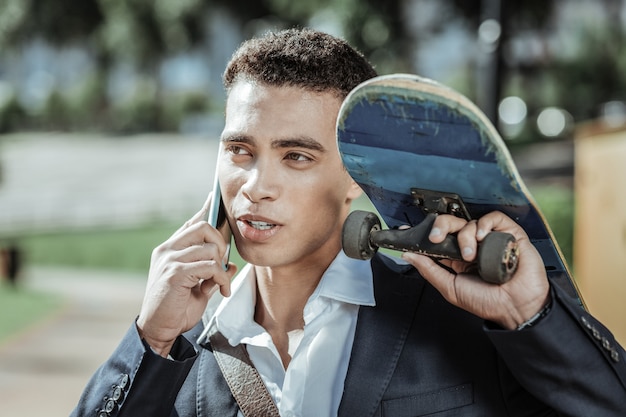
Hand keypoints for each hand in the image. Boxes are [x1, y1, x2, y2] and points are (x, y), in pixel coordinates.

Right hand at [136, 193, 236, 355]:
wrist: (158, 330)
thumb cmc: (176, 310)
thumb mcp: (198, 289)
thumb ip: (212, 275)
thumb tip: (232, 266)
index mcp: (170, 250)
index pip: (190, 223)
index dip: (205, 210)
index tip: (215, 198)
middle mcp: (167, 250)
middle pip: (203, 227)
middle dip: (221, 242)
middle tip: (223, 263)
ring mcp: (169, 260)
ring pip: (210, 248)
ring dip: (222, 267)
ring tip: (221, 284)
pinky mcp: (175, 273)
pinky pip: (210, 267)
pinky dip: (222, 279)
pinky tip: (222, 291)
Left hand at [402, 211, 549, 329]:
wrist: (516, 308)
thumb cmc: (488, 302)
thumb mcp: (451, 288)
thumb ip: (430, 270)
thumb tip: (409, 256)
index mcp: (457, 258)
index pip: (438, 238)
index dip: (424, 232)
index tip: (407, 230)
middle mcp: (472, 246)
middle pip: (450, 224)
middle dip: (439, 227)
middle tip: (435, 239)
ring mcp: (490, 239)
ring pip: (469, 223)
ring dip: (465, 237)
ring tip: (471, 256)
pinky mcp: (508, 234)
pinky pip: (493, 218)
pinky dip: (485, 224)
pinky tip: (483, 237)